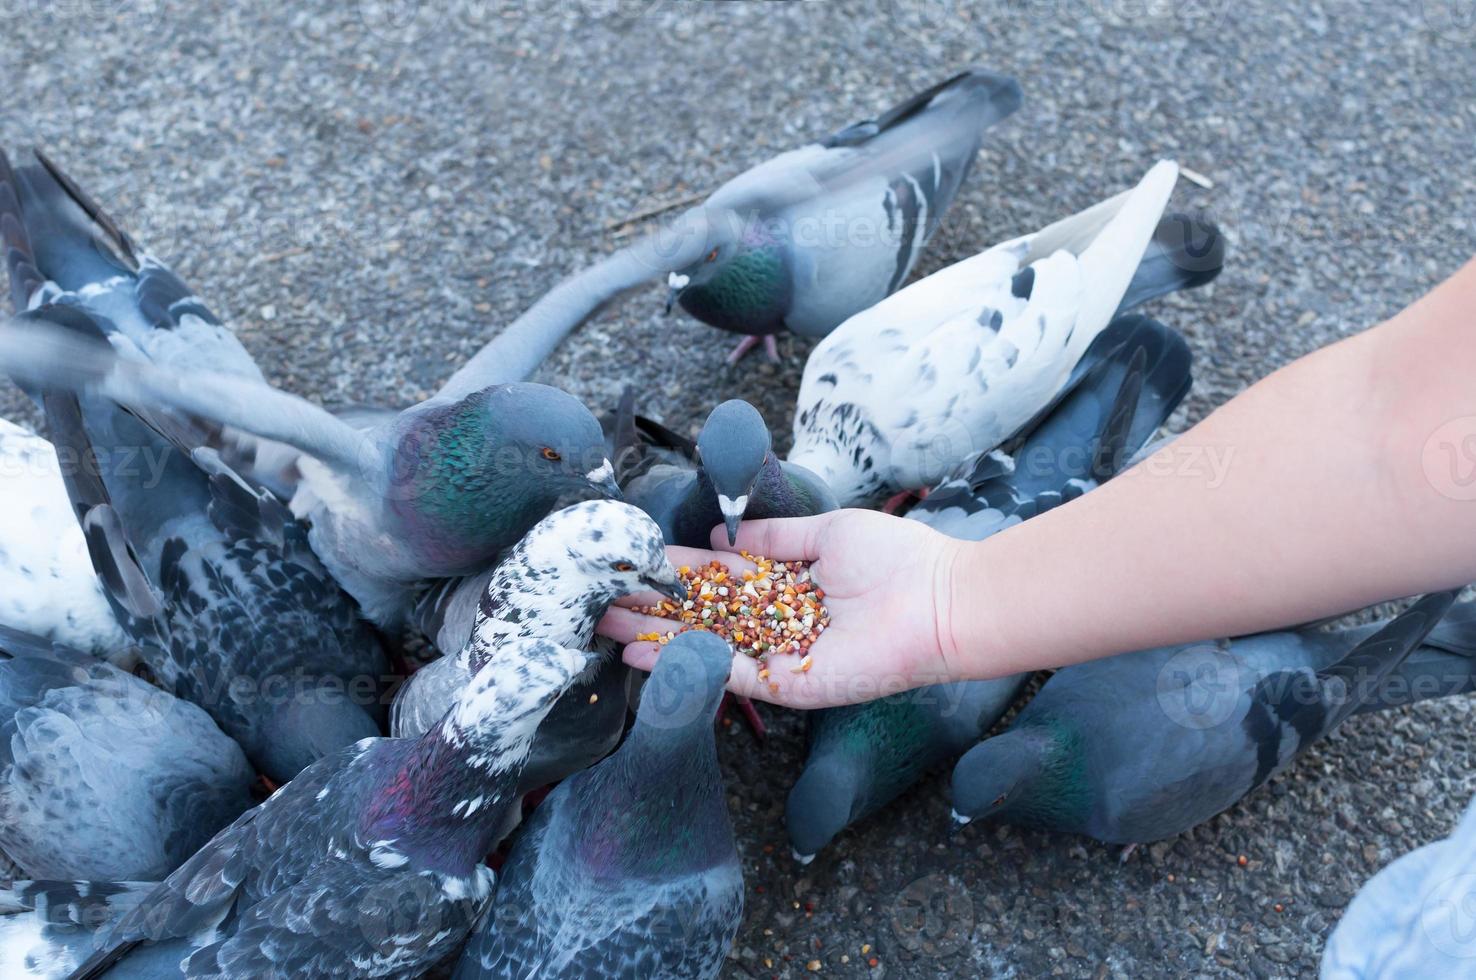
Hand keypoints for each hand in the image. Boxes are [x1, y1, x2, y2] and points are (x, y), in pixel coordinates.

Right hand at [598, 509, 966, 707]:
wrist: (940, 601)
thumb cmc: (897, 559)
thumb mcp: (827, 533)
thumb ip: (773, 537)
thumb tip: (723, 534)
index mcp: (786, 585)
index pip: (719, 579)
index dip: (676, 573)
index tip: (635, 563)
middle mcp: (776, 622)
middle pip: (702, 616)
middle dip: (652, 608)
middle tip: (601, 601)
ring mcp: (778, 654)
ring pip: (704, 647)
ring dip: (654, 639)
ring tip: (606, 628)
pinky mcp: (787, 682)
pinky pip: (726, 674)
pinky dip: (684, 665)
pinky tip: (645, 654)